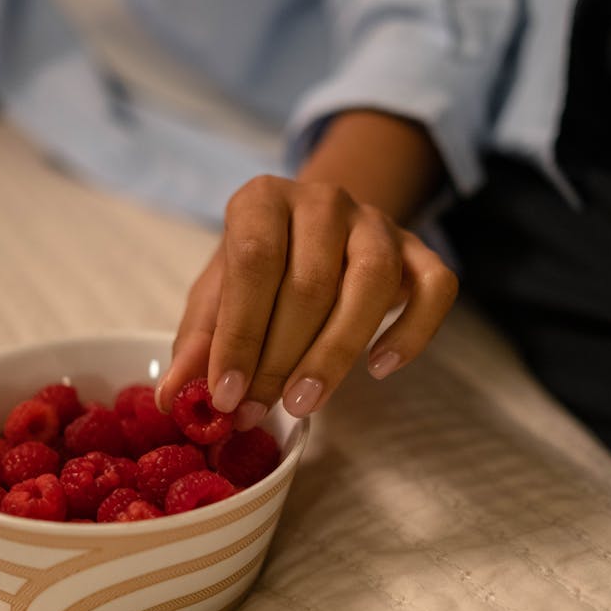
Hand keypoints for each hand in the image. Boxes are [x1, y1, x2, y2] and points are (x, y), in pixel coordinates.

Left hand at [156, 174, 457, 427]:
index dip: (241, 333)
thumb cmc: (258, 270)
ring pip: (372, 283)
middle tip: (258, 410)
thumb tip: (175, 397)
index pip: (254, 261)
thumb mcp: (217, 297)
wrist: (316, 230)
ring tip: (304, 403)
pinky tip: (380, 368)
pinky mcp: (419, 249)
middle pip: (311, 281)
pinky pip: (435, 287)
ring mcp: (377, 222)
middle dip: (280, 358)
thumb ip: (199, 342)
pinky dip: (412, 332)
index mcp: (262, 199)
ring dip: (336, 353)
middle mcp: (323, 200)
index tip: (227, 394)